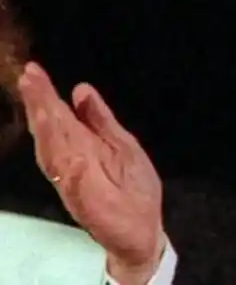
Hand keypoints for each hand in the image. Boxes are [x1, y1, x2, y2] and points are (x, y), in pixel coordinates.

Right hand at [18, 61, 164, 283]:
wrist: (144, 226)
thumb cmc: (132, 185)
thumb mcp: (121, 142)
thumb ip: (100, 118)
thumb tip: (80, 89)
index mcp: (80, 147)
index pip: (57, 117)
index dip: (44, 96)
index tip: (33, 71)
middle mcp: (72, 163)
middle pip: (51, 130)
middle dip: (40, 104)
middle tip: (29, 76)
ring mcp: (76, 182)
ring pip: (55, 151)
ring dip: (46, 126)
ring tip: (40, 100)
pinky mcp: (86, 200)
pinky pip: (71, 180)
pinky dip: (65, 162)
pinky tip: (62, 144)